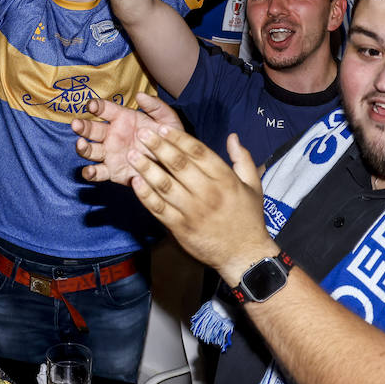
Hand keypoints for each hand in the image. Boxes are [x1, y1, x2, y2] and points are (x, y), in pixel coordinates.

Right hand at [72, 92, 183, 184]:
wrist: (175, 167)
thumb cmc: (170, 140)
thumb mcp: (168, 121)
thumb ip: (156, 107)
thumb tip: (140, 95)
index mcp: (123, 119)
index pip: (105, 109)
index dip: (97, 106)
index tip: (92, 106)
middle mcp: (112, 135)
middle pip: (92, 129)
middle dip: (82, 126)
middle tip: (76, 124)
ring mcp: (110, 154)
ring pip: (90, 150)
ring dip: (83, 147)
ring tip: (81, 144)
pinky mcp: (112, 172)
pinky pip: (97, 172)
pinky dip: (89, 173)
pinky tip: (88, 171)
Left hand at [127, 126, 273, 281]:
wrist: (244, 256)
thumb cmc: (248, 218)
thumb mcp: (253, 186)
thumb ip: (242, 159)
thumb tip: (232, 136)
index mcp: (225, 179)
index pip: (198, 152)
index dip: (178, 138)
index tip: (161, 127)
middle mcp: (208, 192)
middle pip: (179, 165)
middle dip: (158, 147)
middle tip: (142, 134)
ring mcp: (192, 211)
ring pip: (165, 185)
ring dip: (146, 168)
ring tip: (132, 154)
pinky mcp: (180, 228)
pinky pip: (159, 208)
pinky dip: (145, 195)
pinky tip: (135, 182)